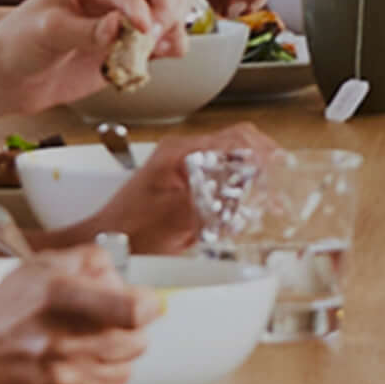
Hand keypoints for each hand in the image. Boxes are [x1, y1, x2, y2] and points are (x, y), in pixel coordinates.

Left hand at [0, 0, 169, 114]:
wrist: (15, 76)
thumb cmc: (19, 42)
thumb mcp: (44, 32)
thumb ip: (82, 30)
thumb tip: (117, 27)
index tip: (143, 24)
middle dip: (163, 5)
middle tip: (154, 32)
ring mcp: (125, 15)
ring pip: (169, 4)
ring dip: (173, 22)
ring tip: (161, 44)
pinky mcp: (134, 42)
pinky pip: (167, 36)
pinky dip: (173, 43)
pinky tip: (163, 52)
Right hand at [0, 249, 154, 383]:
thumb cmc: (2, 314)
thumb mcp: (40, 267)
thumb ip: (90, 261)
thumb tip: (126, 278)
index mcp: (59, 297)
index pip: (135, 309)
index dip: (148, 305)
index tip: (142, 304)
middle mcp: (61, 341)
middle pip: (136, 342)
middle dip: (128, 331)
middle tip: (105, 327)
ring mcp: (61, 380)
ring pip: (124, 371)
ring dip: (111, 360)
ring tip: (81, 351)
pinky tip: (71, 374)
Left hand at [45, 121, 280, 253]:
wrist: (102, 245)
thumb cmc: (128, 233)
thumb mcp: (178, 218)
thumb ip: (214, 199)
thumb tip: (249, 189)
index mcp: (181, 152)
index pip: (236, 138)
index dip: (264, 155)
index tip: (281, 171)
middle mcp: (182, 153)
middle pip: (237, 142)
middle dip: (263, 161)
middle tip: (282, 182)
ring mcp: (182, 166)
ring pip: (230, 158)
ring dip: (252, 174)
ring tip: (268, 196)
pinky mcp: (182, 184)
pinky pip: (218, 175)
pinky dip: (237, 187)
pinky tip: (244, 206)